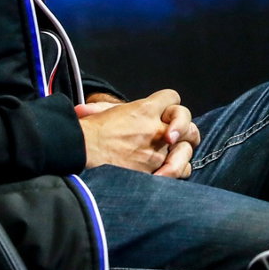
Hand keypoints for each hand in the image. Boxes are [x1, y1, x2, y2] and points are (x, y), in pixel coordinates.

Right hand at [76, 90, 199, 176]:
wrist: (81, 153)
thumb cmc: (87, 132)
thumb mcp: (99, 112)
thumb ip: (106, 109)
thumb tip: (88, 111)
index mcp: (144, 109)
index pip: (172, 97)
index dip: (169, 105)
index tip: (162, 114)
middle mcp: (155, 128)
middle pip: (188, 122)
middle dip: (184, 128)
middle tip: (173, 136)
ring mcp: (158, 151)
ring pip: (187, 149)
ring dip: (182, 152)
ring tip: (171, 156)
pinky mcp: (156, 171)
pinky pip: (180, 170)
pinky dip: (176, 171)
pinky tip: (166, 172)